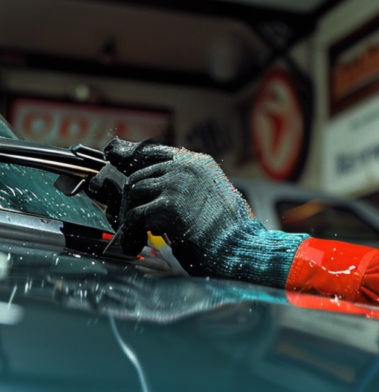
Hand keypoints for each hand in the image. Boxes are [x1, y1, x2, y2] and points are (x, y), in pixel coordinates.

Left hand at [88, 138, 307, 287]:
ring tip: (136, 236)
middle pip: (137, 175)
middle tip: (127, 223)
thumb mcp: (208, 199)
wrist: (243, 249)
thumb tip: (146, 192)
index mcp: (199, 164)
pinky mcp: (169, 206)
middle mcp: (187, 168)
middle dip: (127, 200)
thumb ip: (182, 189)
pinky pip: (133, 217)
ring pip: (132, 193)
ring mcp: (178, 184)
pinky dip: (129, 234)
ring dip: (127, 217)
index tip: (112, 156)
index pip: (153, 151)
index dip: (129, 155)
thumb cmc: (228, 233)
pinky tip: (136, 245)